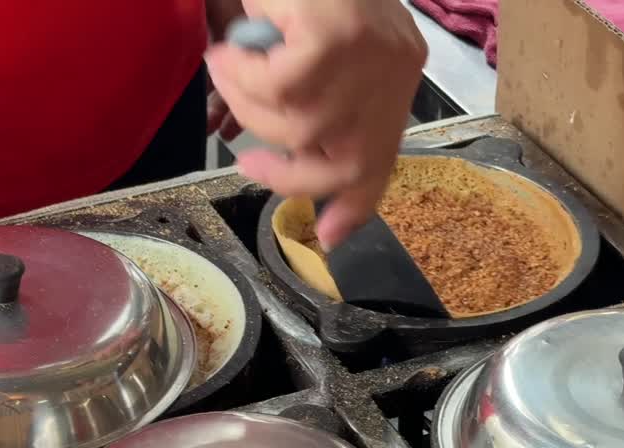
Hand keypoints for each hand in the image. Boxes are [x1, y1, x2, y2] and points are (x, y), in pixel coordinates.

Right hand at [205, 0, 426, 249]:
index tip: (329, 235)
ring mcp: (371, 53)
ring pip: (301, 126)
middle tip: (243, 156)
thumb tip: (256, 151)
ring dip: (248, 105)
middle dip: (284, 171)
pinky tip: (228, 49)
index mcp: (396, 74)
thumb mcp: (303, 44)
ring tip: (226, 71)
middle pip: (343, 161)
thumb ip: (296, 97)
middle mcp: (395, 69)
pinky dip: (242, 74)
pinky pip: (279, 87)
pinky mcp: (337, 37)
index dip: (355, 204)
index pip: (384, 156)